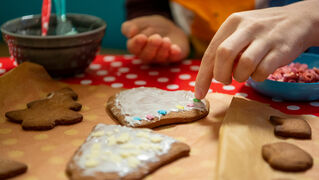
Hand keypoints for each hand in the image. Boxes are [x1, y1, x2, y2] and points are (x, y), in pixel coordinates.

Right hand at [121, 15, 189, 62]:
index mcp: (136, 47)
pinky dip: (174, 54)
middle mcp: (148, 55)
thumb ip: (129, 27)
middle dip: (152, 47)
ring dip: (163, 49)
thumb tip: (130, 33)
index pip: (134, 48)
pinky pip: (174, 58)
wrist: (168, 27)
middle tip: (156, 38)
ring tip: (166, 40)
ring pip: (160, 57)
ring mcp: (161, 58)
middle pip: (147, 55)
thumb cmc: (150, 26)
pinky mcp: (173, 57)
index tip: (141, 37)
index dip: (137, 44)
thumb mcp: (139, 23)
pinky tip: (175, 49)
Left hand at [195, 0, 318, 98]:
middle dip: (221, 75)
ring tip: (246, 72)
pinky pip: (262, 71)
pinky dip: (258, 77)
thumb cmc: (261, 32)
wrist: (298, 20)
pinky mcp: (280, 49)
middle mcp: (247, 27)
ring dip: (241, 76)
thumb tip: (207, 75)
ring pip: (244, 65)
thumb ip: (224, 49)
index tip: (199, 93)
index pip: (211, 52)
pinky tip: (261, 70)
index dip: (203, 76)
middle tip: (226, 80)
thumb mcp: (240, 31)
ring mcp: (265, 37)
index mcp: (232, 23)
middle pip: (223, 55)